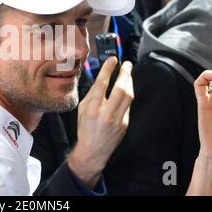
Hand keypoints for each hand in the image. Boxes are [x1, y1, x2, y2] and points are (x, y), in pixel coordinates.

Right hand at [68, 57, 132, 187]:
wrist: (92, 151)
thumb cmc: (84, 128)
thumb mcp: (82, 109)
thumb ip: (92, 94)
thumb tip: (101, 79)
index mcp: (92, 109)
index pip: (102, 84)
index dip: (108, 70)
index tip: (112, 60)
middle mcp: (105, 114)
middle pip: (120, 89)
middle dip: (125, 74)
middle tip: (127, 64)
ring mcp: (117, 120)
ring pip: (128, 96)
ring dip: (129, 82)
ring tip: (128, 73)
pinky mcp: (125, 124)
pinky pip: (128, 105)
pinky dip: (127, 94)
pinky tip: (126, 88)